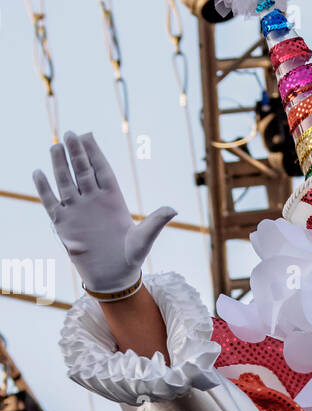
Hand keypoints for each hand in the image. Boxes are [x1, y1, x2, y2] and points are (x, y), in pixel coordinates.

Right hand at [33, 132, 175, 292]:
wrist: (113, 276)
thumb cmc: (131, 257)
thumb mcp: (144, 239)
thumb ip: (155, 222)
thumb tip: (174, 209)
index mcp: (113, 198)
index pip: (101, 169)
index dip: (94, 153)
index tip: (88, 135)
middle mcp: (93, 200)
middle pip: (82, 171)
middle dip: (76, 153)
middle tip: (70, 134)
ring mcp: (77, 210)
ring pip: (65, 182)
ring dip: (59, 165)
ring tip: (54, 146)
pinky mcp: (63, 223)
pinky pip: (51, 202)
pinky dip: (44, 189)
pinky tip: (37, 173)